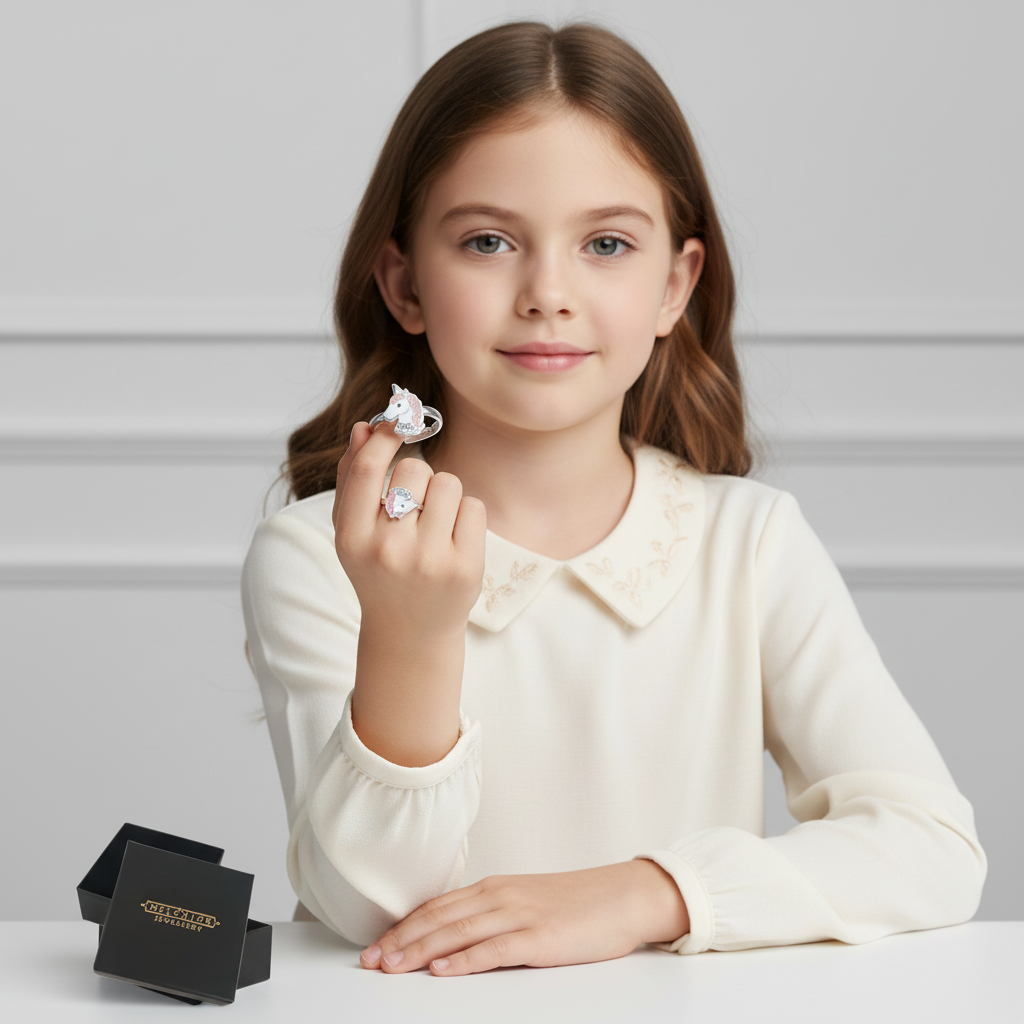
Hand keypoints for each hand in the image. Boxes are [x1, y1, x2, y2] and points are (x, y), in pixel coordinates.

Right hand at [333, 420, 485, 766]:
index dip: (384, 437)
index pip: (366, 471)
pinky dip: (466, 514)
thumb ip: (353, 477)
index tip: (396, 422)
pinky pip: (474, 506)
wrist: (410, 632)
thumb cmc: (379, 570)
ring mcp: (429, 561)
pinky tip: (453, 539)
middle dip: (417, 477)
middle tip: (414, 507)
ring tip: (433, 524)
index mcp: (351, 539)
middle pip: (413, 471)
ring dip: (444, 493)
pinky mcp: (465, 567)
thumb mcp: (353, 531)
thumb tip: (367, 426)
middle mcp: (388, 551)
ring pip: (447, 483)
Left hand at [359, 861, 689, 976]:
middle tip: (370, 961)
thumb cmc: (579, 903)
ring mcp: (520, 914)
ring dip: (420, 951)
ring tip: (392, 966)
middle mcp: (500, 896)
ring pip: (458, 932)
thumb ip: (492, 915)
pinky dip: (464, 960)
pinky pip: (494, 949)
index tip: (376, 946)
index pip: (437, 907)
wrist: (624, 895)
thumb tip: (455, 936)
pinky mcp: (540, 937)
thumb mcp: (526, 902)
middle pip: (439, 919)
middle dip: (400, 941)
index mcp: (495, 888)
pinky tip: (443, 971)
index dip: (403, 927)